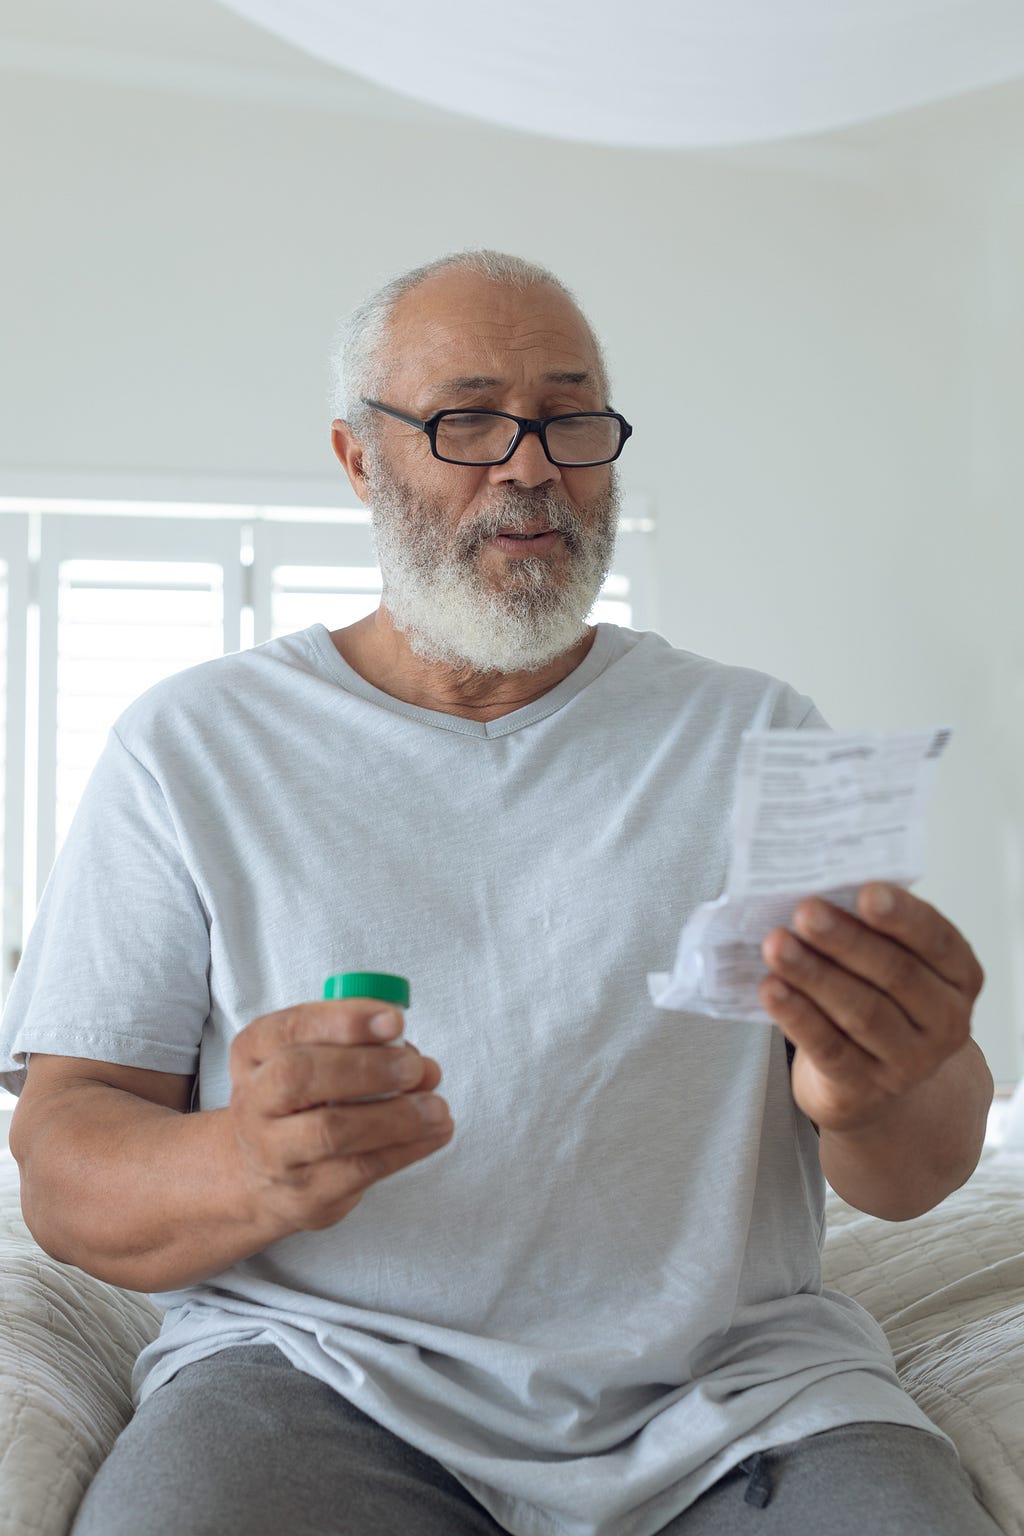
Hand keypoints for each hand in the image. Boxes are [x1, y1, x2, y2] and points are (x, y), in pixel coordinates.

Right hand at [229, 998, 452, 1237]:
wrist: (260, 1177)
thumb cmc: (300, 1101)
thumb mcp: (313, 1059)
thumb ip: (362, 1047)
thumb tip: (420, 1062)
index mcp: (254, 1053)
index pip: (290, 1028)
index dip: (344, 1021)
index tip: (394, 1020)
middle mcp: (254, 1102)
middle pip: (298, 1077)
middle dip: (365, 1068)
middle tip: (414, 1067)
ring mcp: (275, 1153)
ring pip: (332, 1131)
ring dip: (395, 1116)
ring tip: (437, 1106)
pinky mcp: (306, 1194)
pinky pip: (361, 1169)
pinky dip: (406, 1148)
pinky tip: (435, 1133)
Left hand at [759, 883, 984, 1134]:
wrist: (867, 1078)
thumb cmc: (874, 995)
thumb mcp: (885, 960)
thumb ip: (866, 927)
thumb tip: (818, 889)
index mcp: (958, 976)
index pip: (936, 940)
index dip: (902, 916)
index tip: (866, 892)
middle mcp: (945, 1021)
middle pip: (895, 975)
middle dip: (846, 939)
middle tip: (805, 911)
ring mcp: (909, 1062)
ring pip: (861, 1012)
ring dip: (814, 974)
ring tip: (776, 945)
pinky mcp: (864, 1088)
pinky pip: (829, 1047)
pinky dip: (797, 1016)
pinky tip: (771, 988)